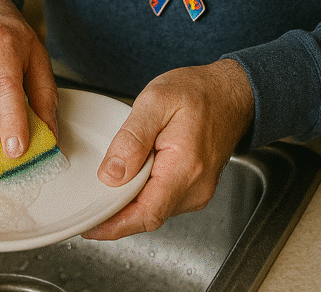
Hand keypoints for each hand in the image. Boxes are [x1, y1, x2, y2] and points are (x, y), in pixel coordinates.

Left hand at [82, 58, 253, 239]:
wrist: (232, 93)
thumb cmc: (198, 92)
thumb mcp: (157, 100)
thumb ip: (132, 137)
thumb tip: (111, 175)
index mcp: (185, 166)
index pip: (147, 213)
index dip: (114, 226)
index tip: (89, 227)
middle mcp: (195, 187)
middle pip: (147, 215)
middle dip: (116, 212)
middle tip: (88, 199)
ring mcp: (197, 191)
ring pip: (154, 209)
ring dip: (131, 200)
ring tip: (112, 179)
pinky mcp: (195, 189)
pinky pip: (163, 200)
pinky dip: (144, 193)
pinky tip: (134, 174)